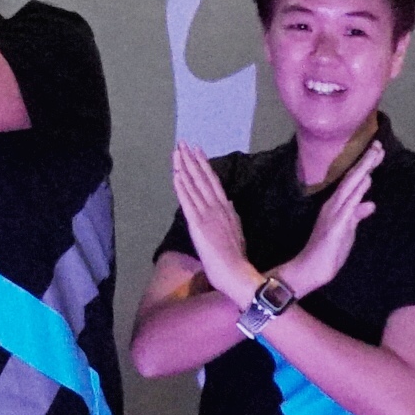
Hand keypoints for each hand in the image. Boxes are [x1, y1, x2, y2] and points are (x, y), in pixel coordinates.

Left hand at [170, 143, 258, 304]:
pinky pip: (187, 201)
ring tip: (177, 152)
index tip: (197, 151)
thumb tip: (229, 203)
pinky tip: (176, 174)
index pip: (213, 181)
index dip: (204, 165)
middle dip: (191, 159)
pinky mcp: (197, 224)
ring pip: (193, 185)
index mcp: (226, 208)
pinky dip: (181, 186)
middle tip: (183, 143)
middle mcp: (217, 207)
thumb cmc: (236, 257)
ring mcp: (207, 214)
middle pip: (202, 178)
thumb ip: (231, 216)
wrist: (236, 271)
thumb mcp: (237, 231)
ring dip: (184, 167)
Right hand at [283, 151, 380, 298]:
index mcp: (337, 206)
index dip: (365, 167)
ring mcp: (335, 213)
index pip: (353, 182)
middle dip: (367, 161)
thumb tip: (370, 203)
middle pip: (353, 179)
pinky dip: (358, 191)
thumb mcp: (347, 231)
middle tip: (379, 144)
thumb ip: (357, 216)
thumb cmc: (328, 252)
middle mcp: (334, 205)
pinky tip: (366, 180)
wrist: (310, 269)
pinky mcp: (337, 225)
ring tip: (375, 154)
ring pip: (351, 186)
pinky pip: (350, 204)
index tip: (377, 152)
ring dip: (364, 169)